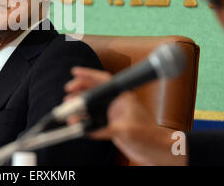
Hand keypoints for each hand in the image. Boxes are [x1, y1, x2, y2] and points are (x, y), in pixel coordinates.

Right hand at [65, 67, 186, 165]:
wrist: (156, 151)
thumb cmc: (149, 137)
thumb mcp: (126, 131)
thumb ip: (106, 129)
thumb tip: (88, 130)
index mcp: (122, 97)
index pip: (103, 80)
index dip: (88, 74)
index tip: (75, 72)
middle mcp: (116, 103)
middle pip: (94, 91)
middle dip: (79, 90)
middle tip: (67, 91)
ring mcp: (113, 114)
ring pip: (91, 105)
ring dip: (79, 106)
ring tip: (67, 107)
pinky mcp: (110, 125)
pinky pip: (92, 120)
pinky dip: (83, 120)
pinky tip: (74, 122)